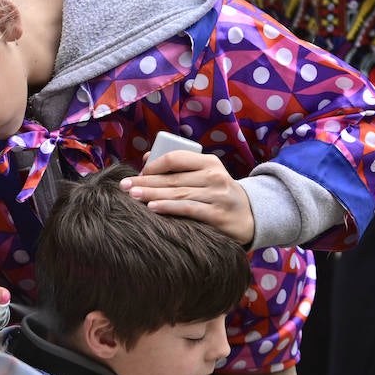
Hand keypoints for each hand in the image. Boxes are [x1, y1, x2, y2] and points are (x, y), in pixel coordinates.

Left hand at [122, 150, 254, 244]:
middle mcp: (214, 176)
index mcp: (209, 162)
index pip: (175, 158)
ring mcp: (217, 196)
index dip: (153, 165)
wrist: (250, 216)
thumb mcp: (206, 174)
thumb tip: (146, 158)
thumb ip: (180, 167)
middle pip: (172, 178)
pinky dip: (168, 208)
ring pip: (178, 193)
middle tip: (124, 185)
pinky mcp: (217, 215)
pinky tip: (152, 208)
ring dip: (152, 194)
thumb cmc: (218, 193)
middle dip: (145, 181)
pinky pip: (188, 209)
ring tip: (133, 195)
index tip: (138, 173)